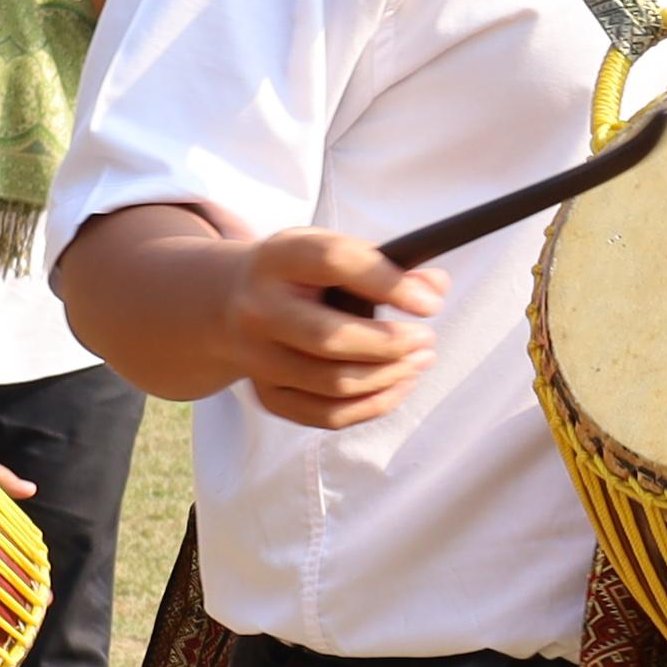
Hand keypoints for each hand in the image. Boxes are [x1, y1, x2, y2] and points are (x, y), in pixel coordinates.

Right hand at [229, 227, 441, 430]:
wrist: (231, 303)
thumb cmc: (298, 275)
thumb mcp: (332, 251)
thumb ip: (386, 263)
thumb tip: (435, 287)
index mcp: (279, 259)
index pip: (335, 263)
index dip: (389, 284)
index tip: (430, 303)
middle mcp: (259, 310)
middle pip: (330, 338)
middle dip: (392, 344)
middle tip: (426, 339)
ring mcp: (258, 359)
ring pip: (334, 383)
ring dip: (390, 376)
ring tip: (421, 359)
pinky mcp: (267, 395)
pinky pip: (327, 415)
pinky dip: (373, 405)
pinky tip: (399, 384)